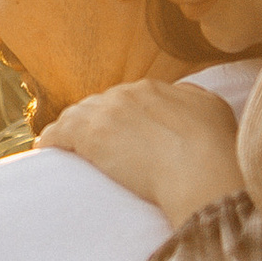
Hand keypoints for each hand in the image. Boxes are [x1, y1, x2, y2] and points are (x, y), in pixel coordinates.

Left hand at [38, 80, 244, 225]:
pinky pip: (60, 133)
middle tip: (90, 142)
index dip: (119, 116)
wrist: (202, 171)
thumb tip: (182, 96)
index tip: (118, 131)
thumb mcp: (213, 109)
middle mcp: (128, 94)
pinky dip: (51, 139)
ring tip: (63, 144)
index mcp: (155, 89)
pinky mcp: (91, 136)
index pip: (126, 99)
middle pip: (99, 105)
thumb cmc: (216, 148)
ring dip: (70, 129)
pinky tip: (45, 148)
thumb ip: (192, 99)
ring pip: (77, 115)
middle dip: (94, 121)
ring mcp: (107, 113)